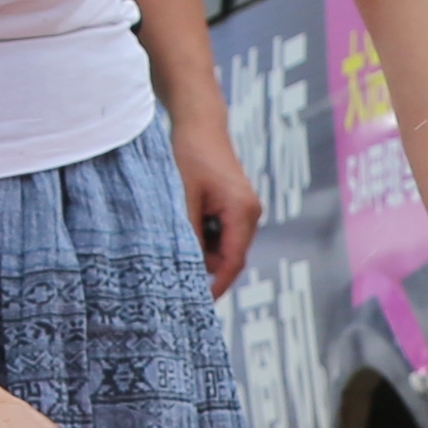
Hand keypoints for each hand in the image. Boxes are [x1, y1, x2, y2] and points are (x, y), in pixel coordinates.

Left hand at [179, 120, 261, 297]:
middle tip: (176, 262)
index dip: (217, 284)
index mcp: (242, 212)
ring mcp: (246, 210)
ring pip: (226, 245)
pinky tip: (189, 218)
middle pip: (231, 256)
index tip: (201, 302)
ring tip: (181, 226)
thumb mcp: (184, 197)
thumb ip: (188, 233)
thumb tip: (185, 267)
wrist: (200, 124)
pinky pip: (224, 232)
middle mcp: (251, 213)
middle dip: (206, 264)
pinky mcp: (238, 205)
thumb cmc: (190, 156)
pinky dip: (206, 234)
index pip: (233, 261)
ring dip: (203, 247)